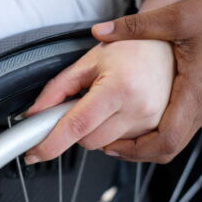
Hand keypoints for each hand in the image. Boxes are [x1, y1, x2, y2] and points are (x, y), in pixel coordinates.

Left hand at [23, 39, 174, 164]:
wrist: (167, 48)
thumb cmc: (131, 49)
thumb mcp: (89, 61)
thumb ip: (57, 89)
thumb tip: (34, 114)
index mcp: (119, 87)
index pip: (77, 125)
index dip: (51, 143)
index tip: (34, 153)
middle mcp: (139, 109)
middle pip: (89, 142)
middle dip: (78, 128)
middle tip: (84, 104)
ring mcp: (152, 123)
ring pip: (106, 146)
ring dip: (98, 130)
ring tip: (109, 103)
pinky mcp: (160, 132)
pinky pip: (125, 148)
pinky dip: (114, 137)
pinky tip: (119, 116)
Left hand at [93, 0, 201, 162]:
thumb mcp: (176, 16)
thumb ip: (135, 26)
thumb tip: (98, 31)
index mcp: (195, 92)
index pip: (165, 140)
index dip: (135, 150)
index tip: (110, 145)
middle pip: (168, 147)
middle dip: (135, 150)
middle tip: (107, 141)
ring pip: (175, 138)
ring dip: (146, 141)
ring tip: (118, 130)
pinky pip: (182, 125)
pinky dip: (159, 129)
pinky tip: (141, 116)